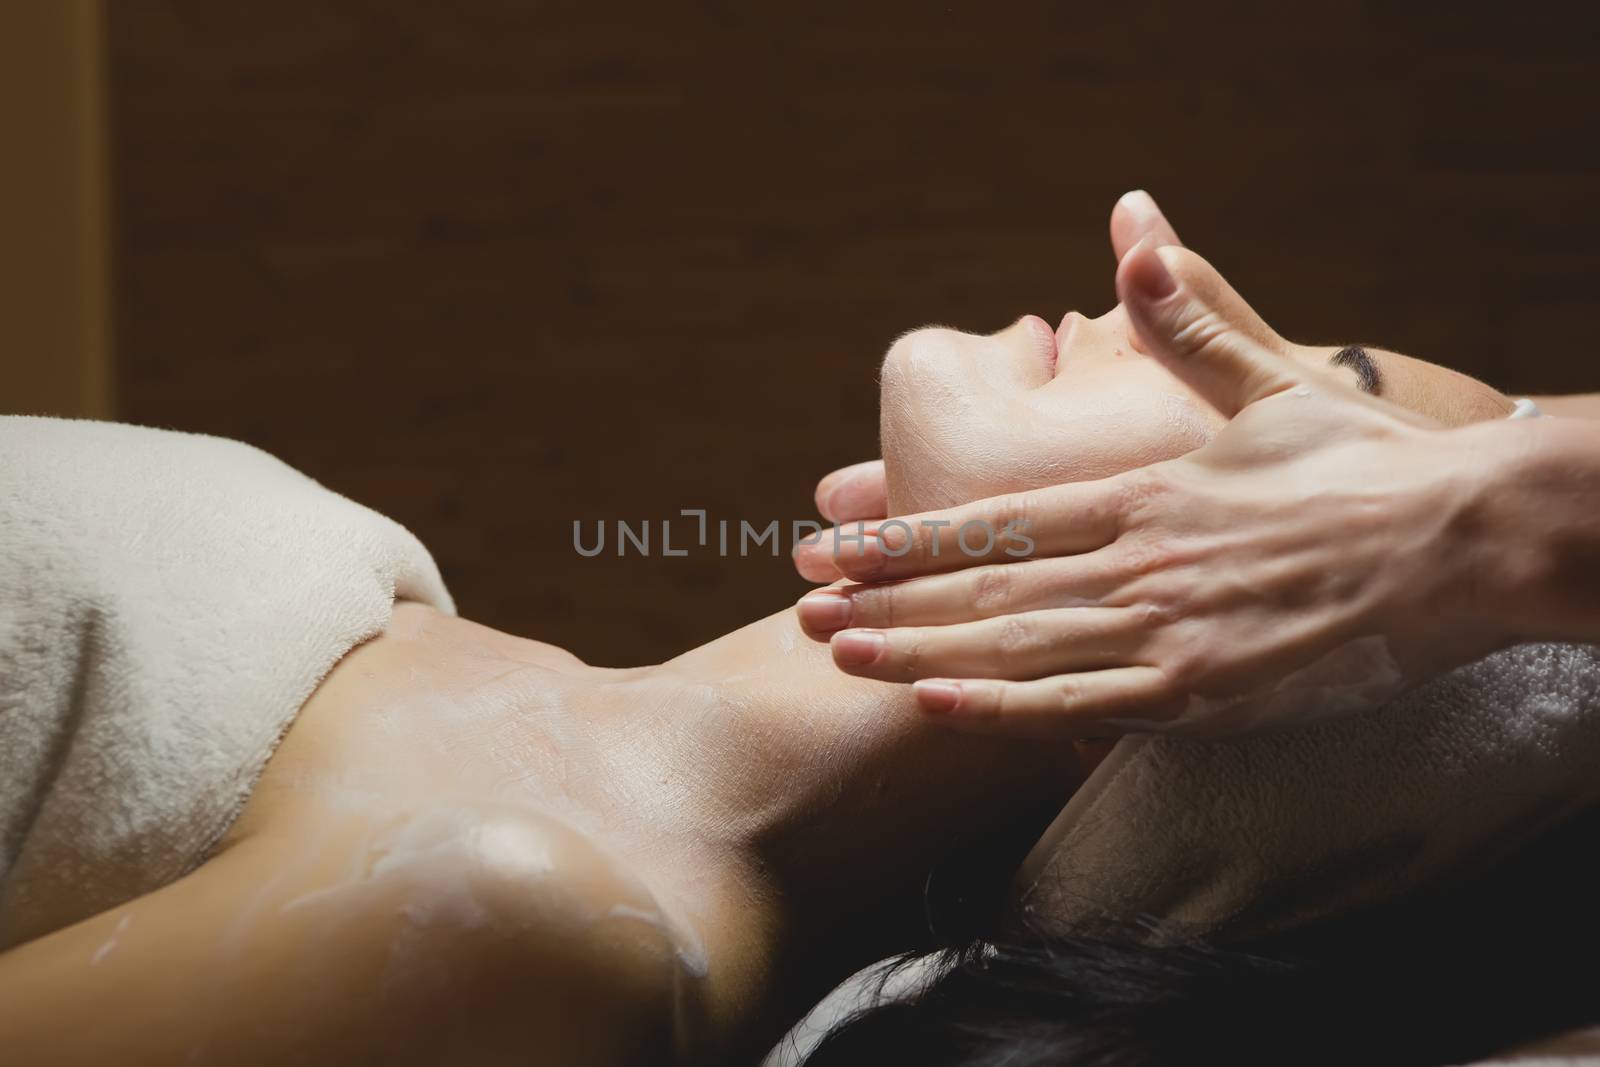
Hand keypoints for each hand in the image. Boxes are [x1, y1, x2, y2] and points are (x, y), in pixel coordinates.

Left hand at [792, 241, 1521, 737]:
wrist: (1454, 535)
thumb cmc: (1359, 466)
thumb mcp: (1268, 384)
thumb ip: (1190, 324)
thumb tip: (1134, 231)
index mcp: (1139, 491)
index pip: (997, 517)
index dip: (909, 532)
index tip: (838, 542)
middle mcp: (1135, 557)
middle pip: (985, 582)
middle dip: (888, 596)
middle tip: (805, 604)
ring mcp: (1164, 626)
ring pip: (1015, 643)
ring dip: (921, 649)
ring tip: (839, 653)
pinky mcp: (1201, 685)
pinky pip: (1084, 704)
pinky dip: (1006, 707)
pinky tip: (938, 705)